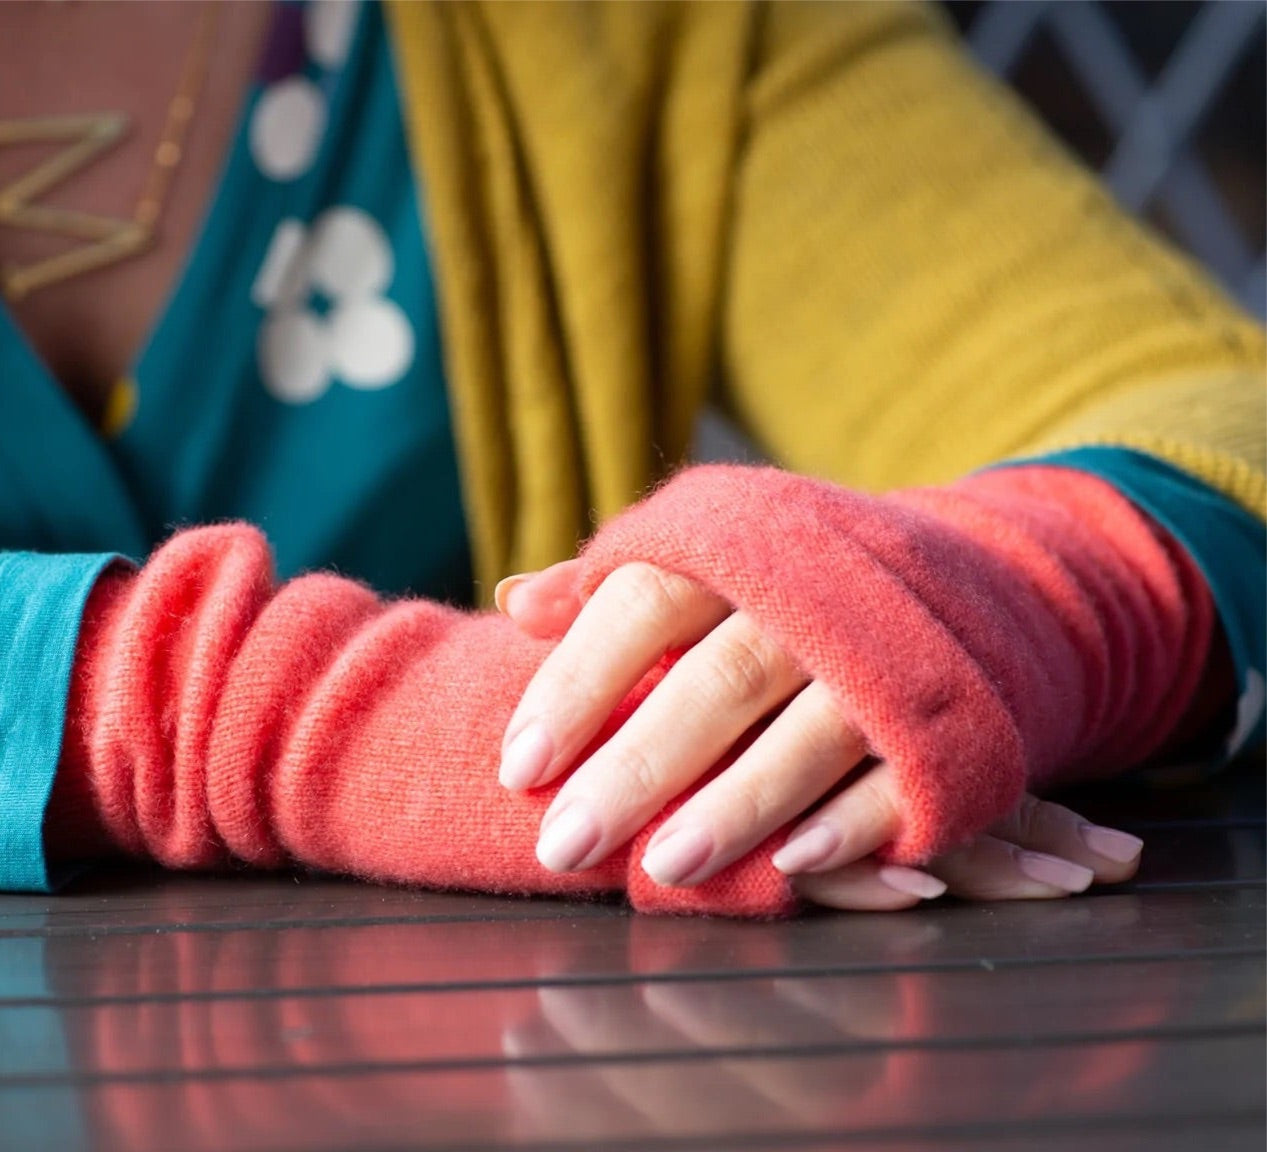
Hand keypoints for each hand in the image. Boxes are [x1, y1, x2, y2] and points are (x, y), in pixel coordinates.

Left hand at [496, 560, 1144, 909]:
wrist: (944, 575)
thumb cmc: (780, 583)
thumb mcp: (700, 560)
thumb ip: (605, 588)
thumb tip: (511, 602)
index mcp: (736, 551)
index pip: (645, 604)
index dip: (579, 682)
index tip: (520, 767)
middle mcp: (807, 603)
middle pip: (717, 681)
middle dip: (639, 766)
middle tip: (564, 842)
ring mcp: (881, 662)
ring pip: (806, 734)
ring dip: (735, 805)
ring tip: (663, 868)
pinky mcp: (939, 725)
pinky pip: (896, 777)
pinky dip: (848, 824)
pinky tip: (791, 866)